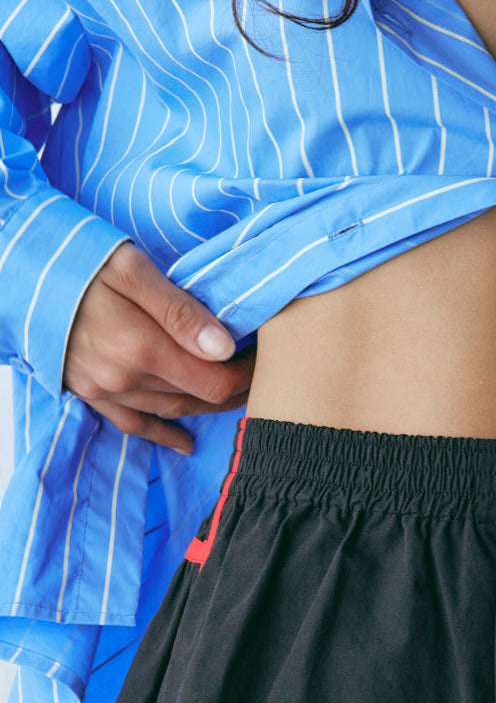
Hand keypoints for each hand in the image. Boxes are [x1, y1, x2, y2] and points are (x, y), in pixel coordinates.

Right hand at [62, 240, 256, 454]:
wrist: (15, 269)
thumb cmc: (76, 259)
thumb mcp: (131, 269)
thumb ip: (180, 310)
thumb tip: (224, 348)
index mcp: (142, 347)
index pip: (215, 381)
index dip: (246, 377)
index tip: (264, 361)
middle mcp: (124, 378)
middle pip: (198, 399)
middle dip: (233, 389)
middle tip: (258, 375)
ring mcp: (104, 390)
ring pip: (172, 411)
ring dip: (205, 408)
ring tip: (234, 397)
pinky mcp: (88, 393)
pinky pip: (134, 425)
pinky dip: (163, 434)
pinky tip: (185, 443)